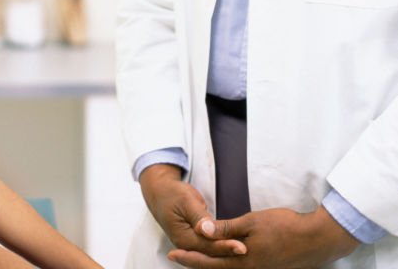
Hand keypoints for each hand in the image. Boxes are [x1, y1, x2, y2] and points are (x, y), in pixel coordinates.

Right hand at [139, 165, 246, 258]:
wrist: (160, 192)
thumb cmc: (173, 193)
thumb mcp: (185, 200)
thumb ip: (198, 216)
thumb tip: (205, 229)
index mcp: (182, 238)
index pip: (207, 246)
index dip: (225, 246)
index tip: (242, 247)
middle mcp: (187, 246)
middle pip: (212, 253)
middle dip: (230, 252)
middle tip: (248, 251)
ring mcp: (191, 244)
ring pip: (212, 252)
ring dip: (228, 252)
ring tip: (247, 251)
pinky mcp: (196, 240)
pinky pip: (211, 246)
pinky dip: (223, 247)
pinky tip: (236, 246)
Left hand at [168, 205, 359, 267]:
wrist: (315, 240)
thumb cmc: (283, 227)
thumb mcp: (251, 222)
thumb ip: (226, 229)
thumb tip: (202, 230)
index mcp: (243, 261)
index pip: (209, 261)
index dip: (190, 257)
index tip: (172, 254)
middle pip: (216, 267)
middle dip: (195, 261)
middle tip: (175, 256)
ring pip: (228, 268)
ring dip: (210, 262)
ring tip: (194, 255)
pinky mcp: (267, 267)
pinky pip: (240, 267)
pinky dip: (226, 262)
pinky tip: (222, 256)